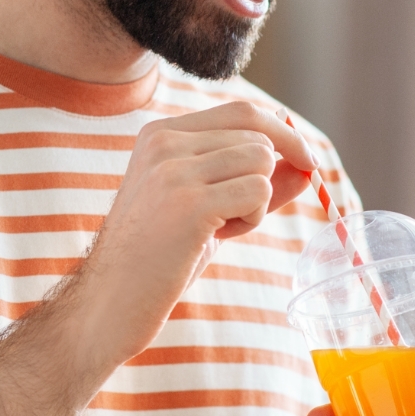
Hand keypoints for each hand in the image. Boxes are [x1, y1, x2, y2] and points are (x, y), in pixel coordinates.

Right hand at [72, 101, 316, 369]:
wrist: (108, 303)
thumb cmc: (157, 259)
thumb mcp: (206, 208)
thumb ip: (251, 181)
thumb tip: (306, 164)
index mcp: (160, 134)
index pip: (242, 111)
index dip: (283, 133)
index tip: (305, 160)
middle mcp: (164, 142)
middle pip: (258, 134)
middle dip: (269, 175)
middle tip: (237, 215)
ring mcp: (174, 170)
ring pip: (262, 160)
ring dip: (258, 200)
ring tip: (220, 228)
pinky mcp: (190, 203)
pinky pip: (258, 191)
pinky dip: (253, 218)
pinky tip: (218, 238)